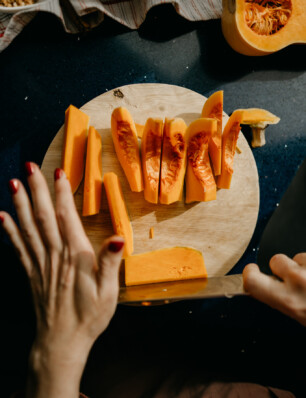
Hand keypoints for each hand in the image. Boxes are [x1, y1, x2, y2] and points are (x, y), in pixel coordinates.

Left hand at [0, 162, 123, 397]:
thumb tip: (118, 237)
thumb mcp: (108, 292)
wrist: (62, 342)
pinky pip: (17, 247)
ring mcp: (39, 264)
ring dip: (19, 204)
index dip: (62, 195)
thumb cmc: (89, 316)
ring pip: (27, 228)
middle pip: (43, 217)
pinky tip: (1, 216)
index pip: (66, 218)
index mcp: (75, 257)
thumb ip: (110, 262)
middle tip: (29, 167)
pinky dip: (8, 230)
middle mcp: (54, 255)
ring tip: (13, 183)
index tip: (58, 173)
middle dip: (36, 190)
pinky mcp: (30, 273)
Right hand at [243, 253, 305, 325]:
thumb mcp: (298, 319)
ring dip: (303, 267)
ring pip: (298, 257)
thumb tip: (271, 294)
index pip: (253, 280)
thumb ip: (282, 304)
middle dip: (280, 267)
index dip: (249, 273)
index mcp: (289, 301)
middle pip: (275, 260)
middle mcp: (299, 280)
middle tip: (291, 279)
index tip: (251, 271)